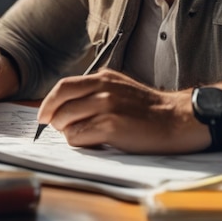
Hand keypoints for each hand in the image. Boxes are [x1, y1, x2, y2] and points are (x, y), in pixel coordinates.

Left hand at [37, 68, 210, 153]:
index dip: (49, 102)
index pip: (64, 86)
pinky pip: (77, 136)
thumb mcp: (121, 89)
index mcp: (104, 77)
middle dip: (52, 118)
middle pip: (60, 101)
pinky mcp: (110, 126)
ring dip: (67, 132)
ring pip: (66, 120)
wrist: (176, 120)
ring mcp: (106, 105)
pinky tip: (92, 143)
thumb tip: (69, 107)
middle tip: (55, 128)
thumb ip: (97, 92)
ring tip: (82, 136)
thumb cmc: (149, 110)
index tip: (44, 114)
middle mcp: (103, 87)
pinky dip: (78, 142)